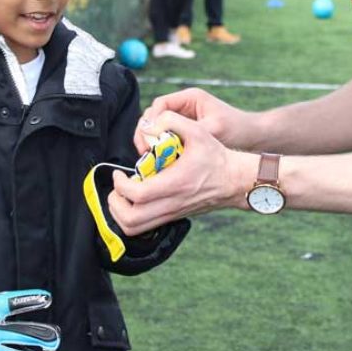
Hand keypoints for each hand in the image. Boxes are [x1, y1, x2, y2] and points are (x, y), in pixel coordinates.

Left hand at [111, 111, 257, 235]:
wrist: (235, 180)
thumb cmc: (217, 157)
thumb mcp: (198, 131)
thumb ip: (173, 121)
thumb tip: (150, 123)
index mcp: (175, 184)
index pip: (137, 194)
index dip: (121, 185)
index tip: (118, 173)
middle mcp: (172, 204)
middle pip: (130, 220)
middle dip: (115, 204)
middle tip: (117, 187)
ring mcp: (173, 213)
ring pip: (135, 229)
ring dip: (121, 214)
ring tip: (123, 195)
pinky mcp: (175, 216)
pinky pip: (146, 227)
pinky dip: (133, 217)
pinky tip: (138, 200)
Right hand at [136, 88, 256, 151]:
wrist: (253, 136)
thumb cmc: (237, 129)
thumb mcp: (213, 129)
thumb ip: (189, 130)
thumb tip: (164, 137)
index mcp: (190, 97)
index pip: (160, 104)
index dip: (150, 121)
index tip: (147, 139)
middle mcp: (184, 105)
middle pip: (154, 116)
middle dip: (146, 133)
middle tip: (144, 152)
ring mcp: (184, 119)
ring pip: (159, 128)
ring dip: (152, 142)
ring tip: (150, 159)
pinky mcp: (186, 132)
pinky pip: (167, 138)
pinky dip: (161, 148)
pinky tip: (160, 162)